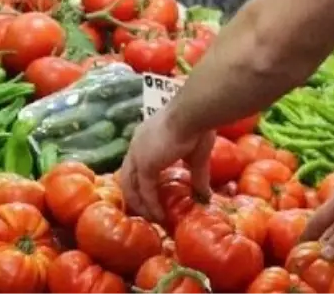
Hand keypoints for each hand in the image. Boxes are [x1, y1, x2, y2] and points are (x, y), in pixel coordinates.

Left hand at [117, 108, 213, 224]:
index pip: (135, 164)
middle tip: (146, 213)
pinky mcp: (145, 166)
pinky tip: (160, 216)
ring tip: (152, 219)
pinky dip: (151, 206)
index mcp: (145, 139)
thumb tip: (205, 197)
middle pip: (127, 177)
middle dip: (135, 197)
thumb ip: (197, 177)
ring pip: (131, 187)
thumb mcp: (197, 156)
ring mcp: (138, 156)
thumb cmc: (196, 127)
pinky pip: (145, 192)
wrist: (193, 114)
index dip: (139, 181)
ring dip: (140, 205)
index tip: (148, 197)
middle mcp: (136, 146)